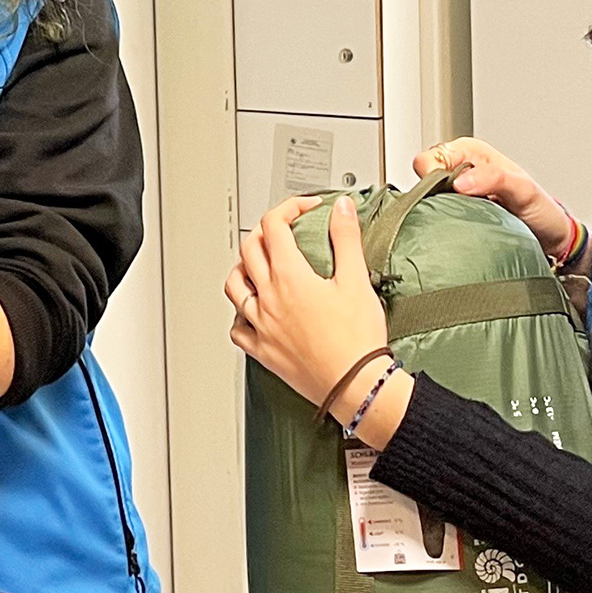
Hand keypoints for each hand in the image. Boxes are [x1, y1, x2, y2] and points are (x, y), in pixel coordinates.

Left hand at [225, 195, 400, 431]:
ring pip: (234, 287)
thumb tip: (340, 209)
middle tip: (286, 228)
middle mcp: (268, 299)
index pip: (274, 226)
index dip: (289, 208)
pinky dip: (240, 314)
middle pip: (250, 250)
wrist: (355, 385)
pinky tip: (251, 311)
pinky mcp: (262, 351)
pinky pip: (237, 329)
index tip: (307, 209)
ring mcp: (261, 326)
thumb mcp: (357, 280)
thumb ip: (346, 238)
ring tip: (258, 263)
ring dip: (243, 267)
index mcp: (289, 277)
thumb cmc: (357, 340)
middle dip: (266, 230)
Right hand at [415, 137, 574, 263]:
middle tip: (459, 210)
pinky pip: (432, 218)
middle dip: (433, 196)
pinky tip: (457, 230)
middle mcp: (458, 169)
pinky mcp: (452, 215)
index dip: (433, 176)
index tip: (451, 193)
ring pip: (425, 201)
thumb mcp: (523, 190)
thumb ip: (494, 179)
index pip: (429, 159)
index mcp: (470, 152)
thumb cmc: (541, 211)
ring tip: (463, 221)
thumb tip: (461, 182)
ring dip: (438, 213)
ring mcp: (453, 194)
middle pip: (422, 180)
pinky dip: (440, 225)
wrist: (550, 240)